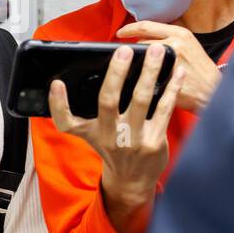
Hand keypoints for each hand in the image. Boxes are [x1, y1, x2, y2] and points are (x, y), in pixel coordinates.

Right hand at [47, 41, 182, 232]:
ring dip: (149, 73)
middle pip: (108, 101)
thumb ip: (80, 114)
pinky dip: (171, 89)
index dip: (58, 104)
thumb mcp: (90, 135)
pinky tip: (176, 72)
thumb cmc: (110, 150)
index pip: (67, 122)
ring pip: (141, 100)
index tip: (56, 84)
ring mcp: (134, 140)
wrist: (132, 182)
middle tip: (124, 50)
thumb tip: (67, 82)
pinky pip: (164, 109)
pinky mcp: (155, 141)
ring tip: (155, 51)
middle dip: (116, 73)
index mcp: (92, 133)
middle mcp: (111, 137)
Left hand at [117, 20, 220, 111]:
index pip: (147, 26)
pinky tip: (139, 81)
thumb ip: (170, 39)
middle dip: (132, 50)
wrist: (214, 90)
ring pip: (142, 58)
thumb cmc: (201, 71)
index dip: (129, 29)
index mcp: (180, 33)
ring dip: (135, 63)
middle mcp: (176, 42)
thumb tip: (145, 40)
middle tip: (125, 57)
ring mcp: (172, 60)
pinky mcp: (169, 77)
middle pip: (142, 42)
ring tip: (134, 69)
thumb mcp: (189, 46)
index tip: (120, 33)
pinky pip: (146, 74)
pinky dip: (140, 77)